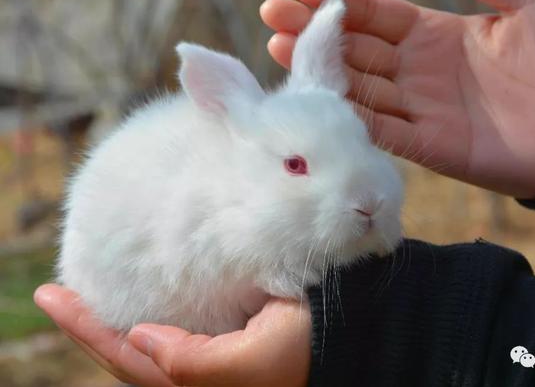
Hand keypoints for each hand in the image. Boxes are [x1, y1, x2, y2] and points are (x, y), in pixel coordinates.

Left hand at [34, 284, 310, 386]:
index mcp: (198, 383)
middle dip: (88, 325)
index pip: (128, 359)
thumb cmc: (307, 349)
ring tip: (83, 293)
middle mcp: (195, 372)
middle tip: (54, 293)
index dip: (88, 329)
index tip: (54, 296)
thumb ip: (194, 362)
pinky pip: (169, 327)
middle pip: (127, 353)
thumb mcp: (253, 362)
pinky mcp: (219, 334)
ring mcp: (206, 354)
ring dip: (113, 318)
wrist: (344, 335)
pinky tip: (133, 296)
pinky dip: (144, 310)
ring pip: (145, 341)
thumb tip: (140, 338)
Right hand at [260, 0, 534, 197]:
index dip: (337, 0)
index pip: (374, 14)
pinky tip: (317, 101)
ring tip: (277, 49)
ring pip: (357, 88)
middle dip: (312, 33)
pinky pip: (381, 131)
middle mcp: (418, 71)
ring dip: (319, 72)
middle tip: (272, 17)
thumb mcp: (528, 1)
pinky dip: (350, 118)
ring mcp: (420, 110)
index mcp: (436, 33)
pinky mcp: (429, 148)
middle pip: (354, 50)